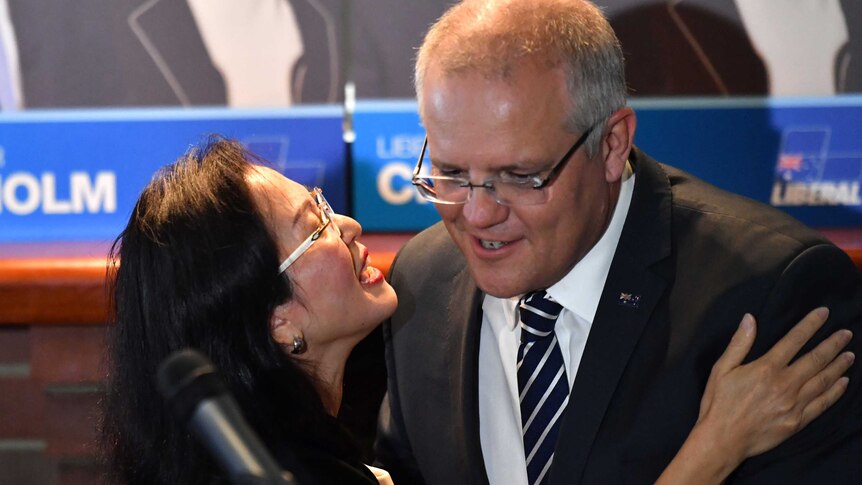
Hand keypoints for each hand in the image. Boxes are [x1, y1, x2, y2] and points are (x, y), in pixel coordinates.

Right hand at [657, 308, 853, 483]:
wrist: (722, 439)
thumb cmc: (718, 403)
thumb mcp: (721, 369)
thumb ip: (739, 343)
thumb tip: (749, 319)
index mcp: (766, 368)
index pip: (794, 340)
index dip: (811, 324)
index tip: (824, 313)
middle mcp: (785, 384)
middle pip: (815, 359)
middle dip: (833, 344)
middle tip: (846, 333)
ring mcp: (794, 404)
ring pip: (823, 380)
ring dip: (838, 366)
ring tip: (849, 354)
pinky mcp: (797, 421)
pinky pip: (822, 404)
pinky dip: (835, 392)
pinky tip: (843, 382)